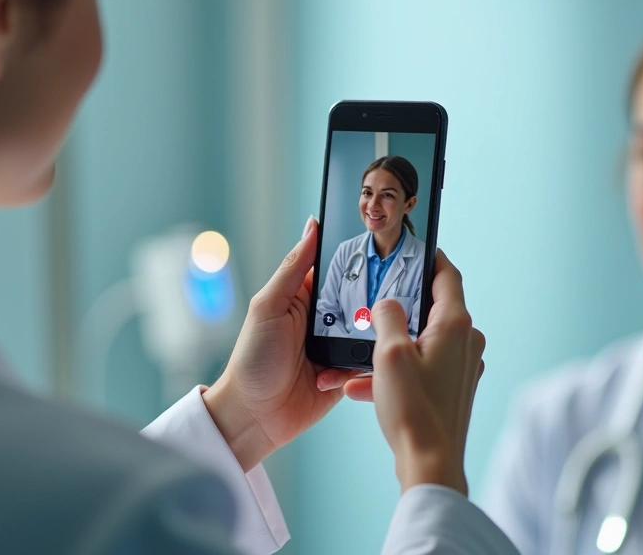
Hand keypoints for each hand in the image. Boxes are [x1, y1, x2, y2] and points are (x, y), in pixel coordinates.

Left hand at [203, 217, 359, 470]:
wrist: (253, 416)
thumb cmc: (252, 360)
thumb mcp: (268, 306)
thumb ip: (292, 268)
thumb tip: (312, 226)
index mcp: (305, 297)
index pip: (339, 269)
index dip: (359, 258)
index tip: (382, 245)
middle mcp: (325, 320)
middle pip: (363, 299)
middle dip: (375, 297)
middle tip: (389, 294)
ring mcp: (338, 347)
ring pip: (372, 330)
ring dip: (372, 333)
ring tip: (367, 336)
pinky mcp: (347, 374)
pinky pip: (370, 363)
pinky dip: (366, 364)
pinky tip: (354, 366)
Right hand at [343, 250, 484, 495]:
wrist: (430, 463)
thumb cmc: (413, 410)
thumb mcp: (388, 354)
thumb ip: (386, 317)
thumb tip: (386, 303)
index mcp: (455, 325)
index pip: (446, 275)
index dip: (429, 257)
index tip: (412, 248)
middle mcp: (467, 342)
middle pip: (433, 307)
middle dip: (400, 306)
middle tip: (375, 300)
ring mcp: (463, 366)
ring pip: (422, 340)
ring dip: (391, 345)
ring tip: (360, 358)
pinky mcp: (454, 387)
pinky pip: (422, 366)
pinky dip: (397, 370)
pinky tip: (365, 387)